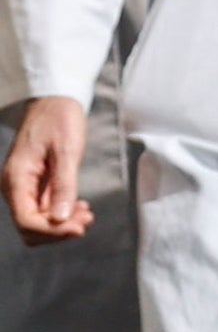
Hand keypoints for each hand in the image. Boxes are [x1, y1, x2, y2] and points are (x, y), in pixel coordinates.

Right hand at [4, 97, 93, 245]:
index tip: (80, 228)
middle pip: (30, 227)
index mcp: (16, 179)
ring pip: (38, 221)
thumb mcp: (66, 151)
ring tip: (87, 213)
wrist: (55, 100)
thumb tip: (59, 219)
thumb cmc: (59, 119)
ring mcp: (24, 187)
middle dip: (58, 230)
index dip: (52, 231)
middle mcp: (15, 187)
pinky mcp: (35, 185)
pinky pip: (44, 209)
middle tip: (87, 219)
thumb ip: (63, 185)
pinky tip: (80, 206)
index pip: (26, 221)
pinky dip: (61, 213)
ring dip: (62, 224)